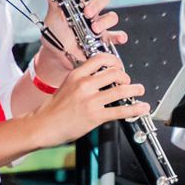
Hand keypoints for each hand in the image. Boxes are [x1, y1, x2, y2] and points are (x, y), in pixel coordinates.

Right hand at [30, 53, 147, 145]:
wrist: (43, 126)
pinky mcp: (95, 116)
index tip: (119, 66)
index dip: (115, 60)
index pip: (100, 58)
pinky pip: (120, 111)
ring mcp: (90, 100)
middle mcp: (84, 84)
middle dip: (126, 76)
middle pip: (114, 73)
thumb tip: (101, 78)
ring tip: (140, 90)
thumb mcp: (66, 86)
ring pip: (121, 90)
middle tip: (128, 81)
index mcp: (77, 74)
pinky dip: (135, 109)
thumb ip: (82, 80)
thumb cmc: (53, 109)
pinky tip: (142, 108)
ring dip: (135, 90)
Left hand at [33, 0, 127, 88]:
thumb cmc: (55, 33)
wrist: (57, 55)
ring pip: (111, 16)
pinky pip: (116, 36)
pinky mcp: (103, 40)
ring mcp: (99, 25)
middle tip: (87, 13)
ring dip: (105, 21)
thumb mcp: (52, 17)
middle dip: (96, 4)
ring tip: (95, 29)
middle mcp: (90, 12)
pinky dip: (120, 36)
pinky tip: (118, 38)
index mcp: (78, 2)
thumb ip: (52, 2)